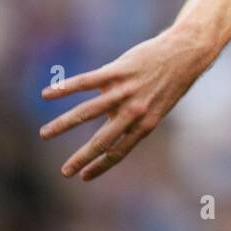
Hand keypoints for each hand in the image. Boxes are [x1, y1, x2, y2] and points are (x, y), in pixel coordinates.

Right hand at [39, 26, 210, 179]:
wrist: (185, 53)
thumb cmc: (169, 81)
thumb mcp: (155, 106)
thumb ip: (130, 115)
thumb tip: (103, 116)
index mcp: (145, 124)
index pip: (119, 152)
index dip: (100, 166)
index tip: (84, 177)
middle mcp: (134, 111)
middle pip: (102, 140)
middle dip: (81, 158)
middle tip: (64, 172)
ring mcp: (125, 90)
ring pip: (87, 112)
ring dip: (63, 124)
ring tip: (44, 134)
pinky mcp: (118, 71)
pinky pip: (87, 82)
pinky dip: (65, 88)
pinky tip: (47, 94)